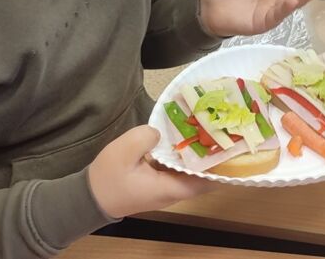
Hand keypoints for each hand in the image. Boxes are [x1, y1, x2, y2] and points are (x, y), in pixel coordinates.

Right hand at [88, 126, 213, 218]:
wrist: (90, 198)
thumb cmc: (107, 179)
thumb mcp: (123, 152)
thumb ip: (145, 137)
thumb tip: (160, 132)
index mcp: (171, 188)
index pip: (208, 180)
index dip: (224, 164)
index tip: (234, 144)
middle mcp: (175, 190)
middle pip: (205, 174)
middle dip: (216, 153)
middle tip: (225, 128)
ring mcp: (169, 187)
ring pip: (193, 170)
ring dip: (202, 152)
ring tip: (212, 127)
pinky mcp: (161, 181)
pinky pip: (181, 167)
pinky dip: (186, 153)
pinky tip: (188, 134)